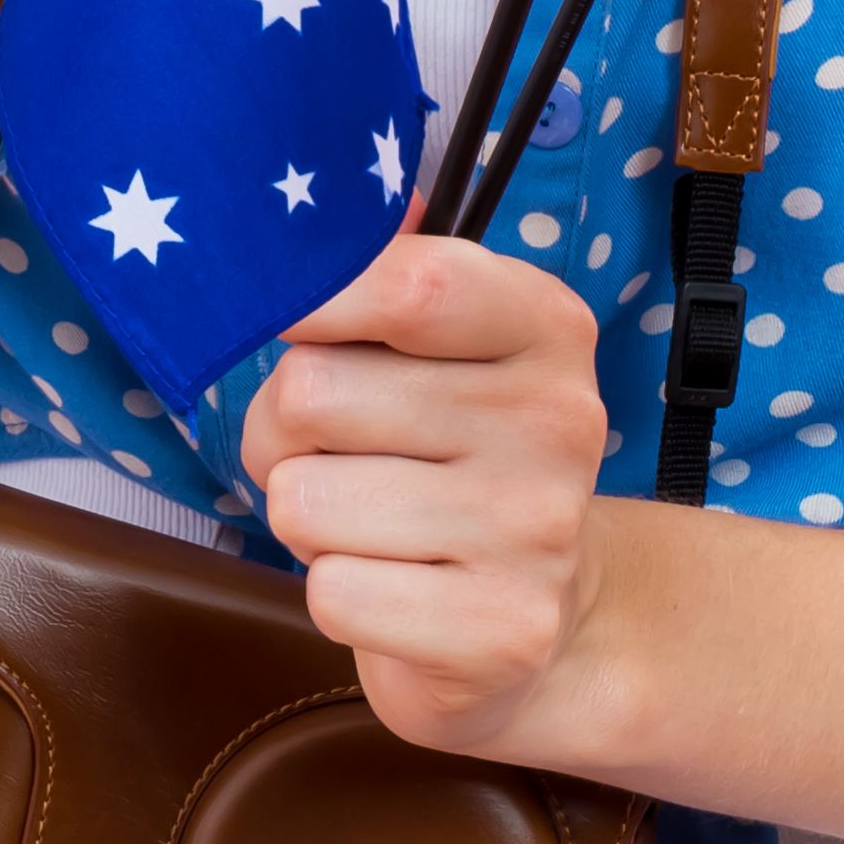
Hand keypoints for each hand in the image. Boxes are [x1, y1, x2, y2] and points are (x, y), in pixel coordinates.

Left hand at [241, 238, 623, 760]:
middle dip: (285, 431)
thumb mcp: (446, 350)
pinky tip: (394, 590)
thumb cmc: (457, 459)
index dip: (316, 297)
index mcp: (548, 327)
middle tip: (338, 454)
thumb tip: (328, 210)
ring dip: (308, 521)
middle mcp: (559, 420)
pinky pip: (330, 594)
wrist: (539, 622)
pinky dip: (337, 595)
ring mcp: (536, 531)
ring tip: (370, 525)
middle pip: (313, 392)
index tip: (291, 321)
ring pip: (303, 500)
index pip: (411, 281)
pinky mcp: (501, 632)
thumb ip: (391, 270)